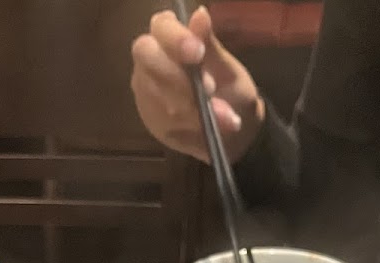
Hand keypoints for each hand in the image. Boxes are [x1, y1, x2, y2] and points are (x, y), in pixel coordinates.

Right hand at [131, 6, 264, 163]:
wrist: (234, 131)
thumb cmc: (229, 91)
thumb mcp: (227, 70)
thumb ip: (211, 47)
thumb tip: (200, 15)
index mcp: (170, 38)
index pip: (161, 27)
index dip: (176, 38)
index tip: (198, 53)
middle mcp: (150, 61)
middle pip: (147, 57)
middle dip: (177, 75)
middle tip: (208, 90)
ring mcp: (145, 90)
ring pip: (155, 94)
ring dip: (189, 107)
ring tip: (220, 115)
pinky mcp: (149, 119)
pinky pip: (162, 121)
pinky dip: (188, 126)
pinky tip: (205, 127)